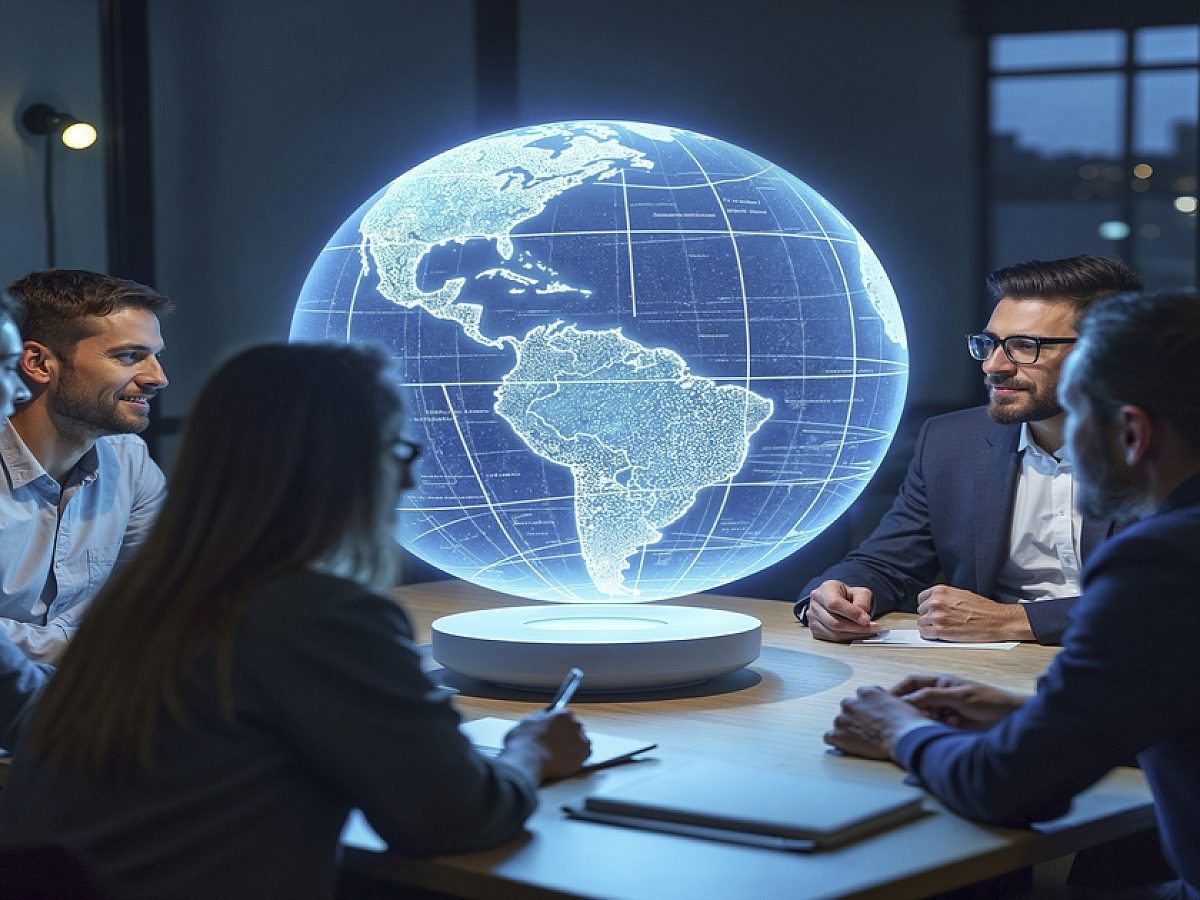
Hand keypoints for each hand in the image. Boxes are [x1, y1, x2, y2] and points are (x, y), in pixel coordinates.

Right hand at [500, 708, 590, 781]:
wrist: (528, 760)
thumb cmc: (524, 742)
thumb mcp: (528, 721)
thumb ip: (541, 718)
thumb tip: (544, 718)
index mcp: (563, 714)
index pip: (565, 716)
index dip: (558, 725)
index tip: (554, 732)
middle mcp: (575, 724)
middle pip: (574, 729)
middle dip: (566, 736)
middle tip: (554, 746)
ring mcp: (581, 740)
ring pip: (580, 742)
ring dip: (572, 747)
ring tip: (558, 756)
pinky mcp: (584, 755)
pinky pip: (584, 756)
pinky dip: (577, 759)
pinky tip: (565, 762)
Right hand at [806, 580, 878, 642]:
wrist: (834, 599)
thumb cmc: (846, 596)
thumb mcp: (858, 591)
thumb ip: (863, 600)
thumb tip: (863, 616)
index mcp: (824, 590)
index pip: (834, 604)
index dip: (851, 614)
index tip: (866, 620)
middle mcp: (815, 604)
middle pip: (834, 622)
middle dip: (856, 628)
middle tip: (872, 628)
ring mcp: (812, 618)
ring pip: (833, 632)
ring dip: (853, 634)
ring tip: (867, 631)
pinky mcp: (814, 629)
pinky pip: (831, 638)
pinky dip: (846, 638)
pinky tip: (856, 634)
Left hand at [824, 686, 926, 759]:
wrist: (905, 739)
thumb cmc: (909, 724)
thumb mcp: (900, 703)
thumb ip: (887, 701)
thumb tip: (889, 706)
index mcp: (867, 692)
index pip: (861, 695)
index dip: (868, 706)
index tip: (873, 715)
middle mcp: (852, 702)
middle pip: (848, 707)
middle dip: (856, 716)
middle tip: (868, 729)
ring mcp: (843, 719)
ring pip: (839, 722)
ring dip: (847, 729)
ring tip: (861, 740)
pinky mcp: (838, 735)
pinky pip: (829, 737)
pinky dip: (837, 742)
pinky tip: (847, 746)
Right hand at [892, 674, 1026, 729]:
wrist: (1010, 719)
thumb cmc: (988, 700)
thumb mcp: (959, 696)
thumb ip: (932, 696)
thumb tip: (907, 700)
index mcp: (940, 682)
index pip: (912, 683)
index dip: (899, 690)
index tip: (888, 701)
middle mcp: (940, 695)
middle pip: (916, 701)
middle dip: (914, 708)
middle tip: (914, 716)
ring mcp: (946, 710)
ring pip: (926, 715)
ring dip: (930, 719)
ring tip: (943, 720)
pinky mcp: (952, 725)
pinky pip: (936, 726)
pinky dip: (941, 727)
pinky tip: (954, 725)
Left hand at [915, 586, 1032, 641]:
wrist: (997, 620)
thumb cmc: (983, 608)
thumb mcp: (961, 594)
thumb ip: (945, 598)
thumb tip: (935, 603)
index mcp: (941, 591)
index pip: (922, 598)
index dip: (927, 606)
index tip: (930, 611)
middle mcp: (936, 602)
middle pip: (921, 611)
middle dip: (929, 616)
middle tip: (940, 621)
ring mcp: (937, 616)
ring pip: (921, 623)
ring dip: (929, 626)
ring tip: (941, 628)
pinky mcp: (940, 630)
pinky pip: (925, 633)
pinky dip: (929, 635)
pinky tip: (938, 635)